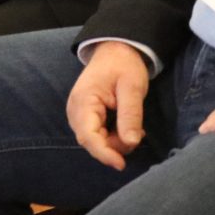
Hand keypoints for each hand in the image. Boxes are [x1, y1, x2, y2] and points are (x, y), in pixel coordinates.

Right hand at [66, 41, 150, 169]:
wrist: (115, 50)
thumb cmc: (123, 65)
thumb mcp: (132, 87)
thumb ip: (130, 114)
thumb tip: (131, 142)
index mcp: (83, 100)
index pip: (88, 136)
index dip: (104, 154)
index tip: (121, 164)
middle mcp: (75, 110)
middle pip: (92, 142)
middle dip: (116, 145)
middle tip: (138, 131)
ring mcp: (78, 114)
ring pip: (95, 141)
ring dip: (116, 141)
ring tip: (134, 125)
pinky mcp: (85, 116)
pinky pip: (97, 135)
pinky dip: (113, 136)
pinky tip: (125, 125)